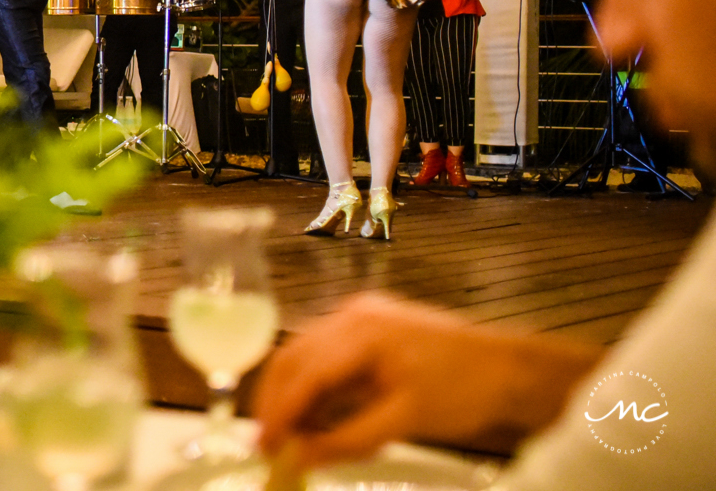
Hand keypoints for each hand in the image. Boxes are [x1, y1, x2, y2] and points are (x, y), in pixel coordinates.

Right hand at [253, 293, 603, 467]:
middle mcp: (353, 315)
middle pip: (295, 356)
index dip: (279, 412)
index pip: (305, 372)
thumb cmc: (463, 391)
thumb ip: (349, 439)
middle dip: (276, 401)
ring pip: (306, 356)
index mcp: (362, 331)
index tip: (263, 446)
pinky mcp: (370, 328)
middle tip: (267, 444)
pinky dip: (316, 388)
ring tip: (292, 438)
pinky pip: (327, 356)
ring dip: (294, 396)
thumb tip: (302, 458)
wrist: (510, 369)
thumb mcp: (405, 421)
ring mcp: (361, 317)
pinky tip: (318, 418)